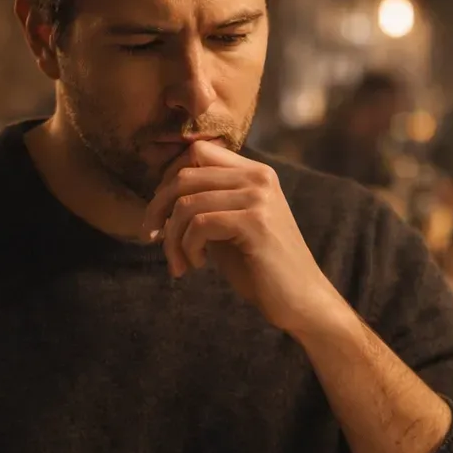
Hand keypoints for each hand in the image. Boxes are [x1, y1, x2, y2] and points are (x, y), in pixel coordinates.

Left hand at [141, 141, 345, 335]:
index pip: (197, 152)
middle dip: (157, 209)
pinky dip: (188, 247)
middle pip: (185, 175)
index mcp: (254, 172)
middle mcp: (258, 177)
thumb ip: (204, 204)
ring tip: (180, 263)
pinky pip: (199, 224)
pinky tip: (197, 265)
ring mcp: (259, 197)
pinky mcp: (256, 222)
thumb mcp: (227, 227)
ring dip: (172, 238)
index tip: (160, 214)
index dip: (169, 180)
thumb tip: (159, 195)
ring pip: (187, 203)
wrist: (300, 300)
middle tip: (151, 238)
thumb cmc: (259, 268)